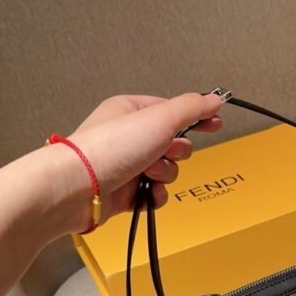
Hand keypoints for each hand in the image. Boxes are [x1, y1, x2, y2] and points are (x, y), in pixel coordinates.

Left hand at [57, 92, 222, 231]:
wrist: (81, 187)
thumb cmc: (110, 148)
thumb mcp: (159, 119)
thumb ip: (191, 108)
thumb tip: (214, 99)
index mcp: (133, 111)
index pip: (174, 112)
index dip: (197, 118)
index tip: (215, 123)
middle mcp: (129, 138)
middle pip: (174, 144)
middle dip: (175, 152)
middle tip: (165, 151)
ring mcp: (128, 165)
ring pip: (167, 171)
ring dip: (165, 174)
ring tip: (148, 173)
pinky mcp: (126, 192)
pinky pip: (156, 194)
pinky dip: (157, 196)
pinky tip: (148, 192)